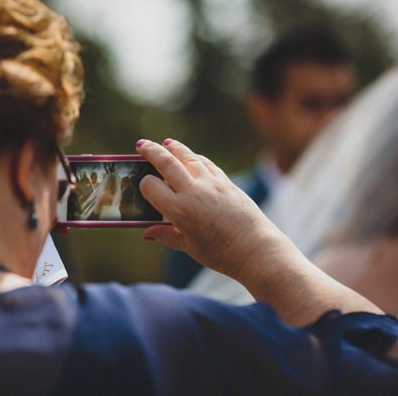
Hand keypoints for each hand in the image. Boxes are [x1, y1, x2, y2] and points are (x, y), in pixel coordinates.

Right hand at [135, 139, 283, 279]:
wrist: (256, 249)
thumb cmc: (221, 253)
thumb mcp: (188, 247)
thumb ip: (166, 235)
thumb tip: (147, 232)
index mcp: (178, 210)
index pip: (151, 186)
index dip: (144, 185)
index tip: (144, 186)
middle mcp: (193, 192)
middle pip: (166, 163)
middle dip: (151, 151)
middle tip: (141, 144)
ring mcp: (211, 184)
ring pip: (188, 157)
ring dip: (174, 148)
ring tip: (165, 143)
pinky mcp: (227, 183)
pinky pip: (207, 164)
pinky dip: (196, 158)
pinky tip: (191, 156)